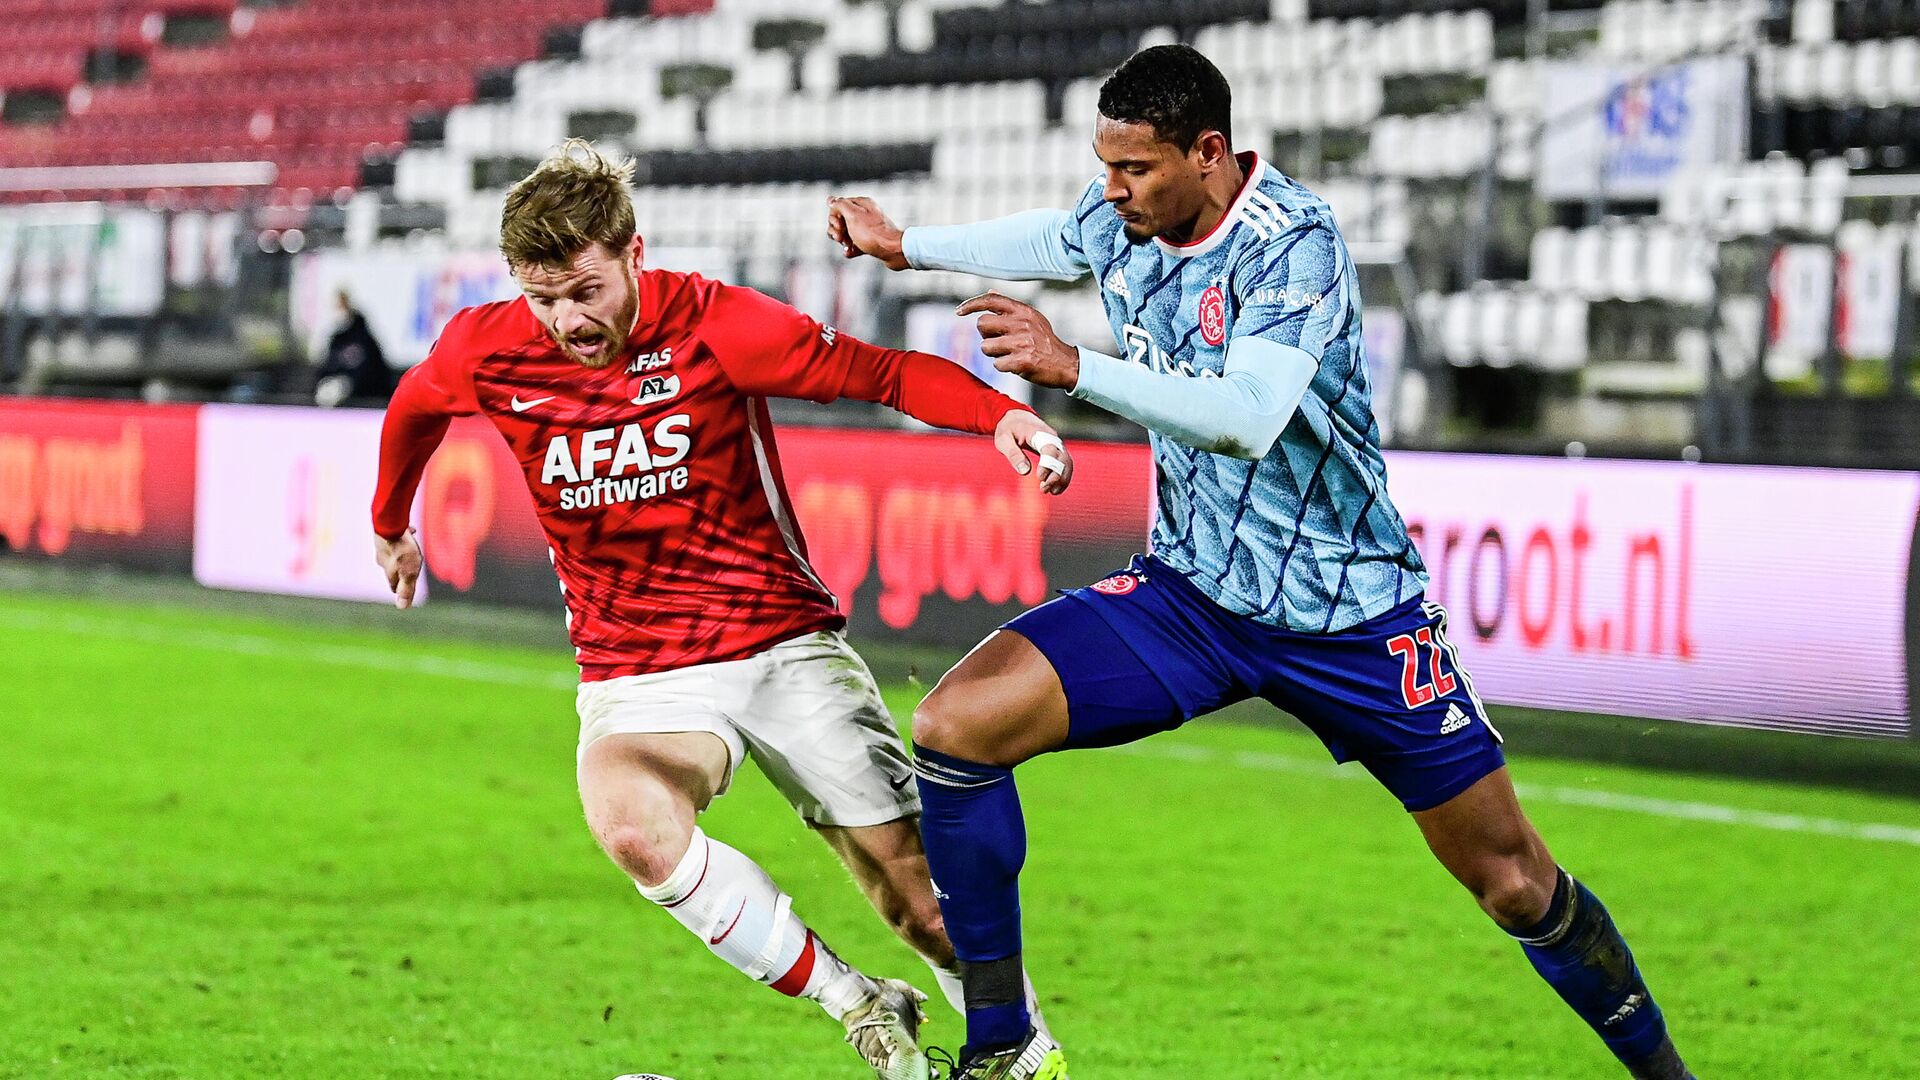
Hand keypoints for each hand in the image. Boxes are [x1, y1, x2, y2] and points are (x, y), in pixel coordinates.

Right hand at [374, 528, 422, 609]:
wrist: (389, 524)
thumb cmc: (402, 550)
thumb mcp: (409, 573)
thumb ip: (406, 589)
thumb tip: (402, 608)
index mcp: (389, 572)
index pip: (394, 586)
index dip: (402, 589)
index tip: (407, 590)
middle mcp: (382, 560)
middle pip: (392, 570)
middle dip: (401, 571)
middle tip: (411, 570)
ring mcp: (382, 546)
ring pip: (392, 553)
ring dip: (401, 554)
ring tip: (411, 551)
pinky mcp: (384, 533)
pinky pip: (394, 537)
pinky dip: (402, 538)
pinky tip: (411, 531)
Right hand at [826, 196, 909, 270]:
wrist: (893, 251)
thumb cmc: (873, 233)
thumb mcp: (853, 215)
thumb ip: (840, 205)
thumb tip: (831, 199)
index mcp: (861, 204)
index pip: (838, 206)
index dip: (833, 217)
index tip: (838, 226)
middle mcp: (865, 214)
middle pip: (840, 220)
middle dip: (836, 230)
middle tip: (840, 238)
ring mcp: (867, 229)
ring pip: (846, 233)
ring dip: (843, 241)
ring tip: (847, 246)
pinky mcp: (870, 242)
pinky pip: (855, 244)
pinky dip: (851, 249)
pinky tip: (850, 253)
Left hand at [957, 292, 1079, 390]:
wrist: (1065, 364)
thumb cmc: (1045, 341)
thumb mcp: (1032, 318)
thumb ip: (1010, 307)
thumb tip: (990, 292)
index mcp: (1023, 311)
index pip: (991, 301)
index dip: (971, 304)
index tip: (959, 311)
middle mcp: (1022, 324)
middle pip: (982, 325)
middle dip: (985, 336)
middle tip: (999, 342)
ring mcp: (1022, 343)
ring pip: (986, 347)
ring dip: (994, 354)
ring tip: (1010, 354)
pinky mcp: (1022, 361)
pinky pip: (996, 364)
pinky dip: (1003, 366)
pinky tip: (1016, 364)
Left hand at [993, 409, 1073, 494]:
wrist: (1017, 418)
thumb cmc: (1008, 429)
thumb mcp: (1003, 440)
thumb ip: (1013, 454)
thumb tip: (1025, 471)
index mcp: (1038, 433)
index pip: (1050, 449)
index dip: (1048, 464)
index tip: (1039, 477)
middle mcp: (1052, 438)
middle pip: (1062, 457)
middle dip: (1056, 476)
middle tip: (1043, 489)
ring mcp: (1057, 444)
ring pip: (1067, 462)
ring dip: (1062, 479)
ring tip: (1050, 491)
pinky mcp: (1057, 451)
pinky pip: (1065, 465)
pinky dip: (1063, 477)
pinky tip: (1055, 490)